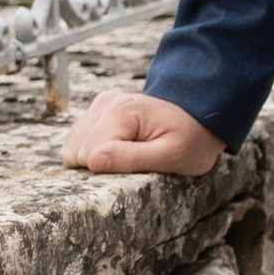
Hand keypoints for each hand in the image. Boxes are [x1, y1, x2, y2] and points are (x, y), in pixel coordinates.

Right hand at [61, 88, 225, 176]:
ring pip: (72, 146)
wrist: (201, 116)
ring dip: (95, 158)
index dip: (108, 170)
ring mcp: (100, 105)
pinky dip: (93, 150)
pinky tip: (118, 149)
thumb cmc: (191, 139)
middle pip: (76, 151)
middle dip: (101, 165)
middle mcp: (106, 104)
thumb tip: (93, 161)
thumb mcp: (172, 156)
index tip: (136, 167)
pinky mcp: (98, 110)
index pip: (88, 155)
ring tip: (128, 154)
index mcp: (122, 112)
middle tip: (135, 161)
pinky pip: (78, 139)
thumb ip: (132, 159)